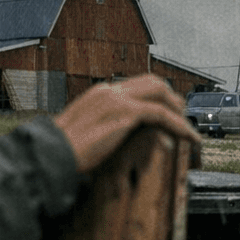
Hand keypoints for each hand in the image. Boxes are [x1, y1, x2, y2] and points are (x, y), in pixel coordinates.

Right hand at [55, 75, 201, 172]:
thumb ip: (102, 128)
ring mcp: (117, 99)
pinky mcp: (124, 113)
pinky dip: (179, 126)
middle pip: (153, 83)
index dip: (157, 97)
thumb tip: (117, 136)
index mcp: (100, 94)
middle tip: (184, 119)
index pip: (137, 86)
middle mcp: (109, 91)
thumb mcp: (84, 134)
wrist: (50, 157)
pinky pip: (162, 114)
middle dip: (173, 99)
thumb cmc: (61, 153)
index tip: (169, 112)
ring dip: (179, 112)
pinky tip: (188, 138)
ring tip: (189, 131)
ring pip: (161, 94)